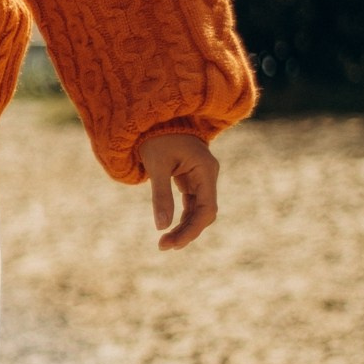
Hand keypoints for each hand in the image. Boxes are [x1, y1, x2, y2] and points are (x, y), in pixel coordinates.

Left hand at [142, 131, 219, 249]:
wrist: (155, 116)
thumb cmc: (155, 136)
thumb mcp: (156, 165)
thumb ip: (161, 195)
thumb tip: (161, 226)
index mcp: (205, 169)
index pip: (206, 209)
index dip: (191, 229)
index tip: (171, 243)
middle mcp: (208, 174)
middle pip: (204, 212)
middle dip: (186, 231)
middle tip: (163, 246)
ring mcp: (201, 177)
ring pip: (198, 209)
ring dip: (184, 226)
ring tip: (165, 243)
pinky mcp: (191, 178)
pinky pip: (191, 202)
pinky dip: (182, 216)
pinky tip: (170, 228)